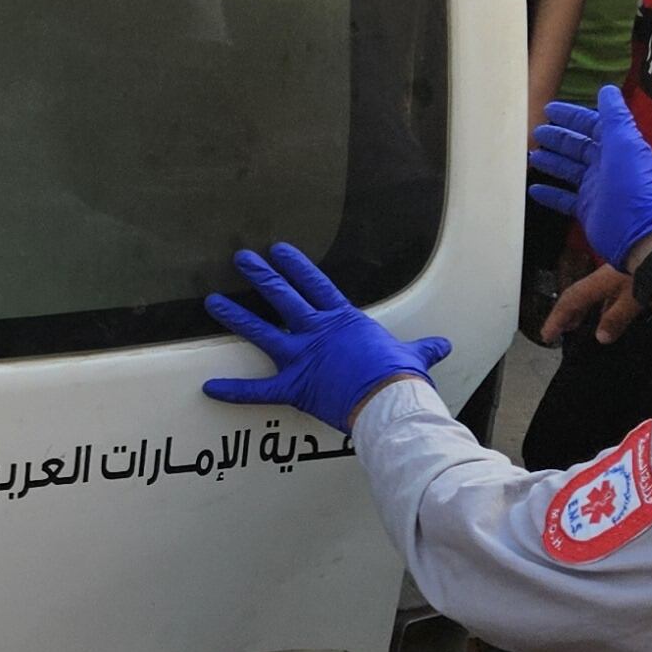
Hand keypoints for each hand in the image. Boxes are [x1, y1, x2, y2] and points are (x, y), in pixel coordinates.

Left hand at [202, 242, 450, 430]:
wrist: (391, 401)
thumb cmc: (402, 378)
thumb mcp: (414, 356)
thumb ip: (422, 348)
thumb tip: (442, 346)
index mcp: (343, 321)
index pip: (315, 284)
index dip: (296, 266)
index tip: (279, 250)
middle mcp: (317, 332)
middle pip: (283, 297)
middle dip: (261, 275)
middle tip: (242, 258)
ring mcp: (302, 358)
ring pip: (261, 331)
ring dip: (236, 316)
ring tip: (213, 301)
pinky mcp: (294, 386)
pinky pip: (258, 390)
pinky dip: (234, 390)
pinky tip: (209, 387)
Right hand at [528, 87, 651, 267]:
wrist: (638, 230)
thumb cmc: (630, 182)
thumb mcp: (624, 142)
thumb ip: (614, 116)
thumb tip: (607, 89)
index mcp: (616, 147)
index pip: (592, 125)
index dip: (572, 116)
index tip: (549, 109)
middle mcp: (606, 165)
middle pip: (578, 146)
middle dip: (558, 137)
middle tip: (535, 131)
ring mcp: (595, 188)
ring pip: (568, 170)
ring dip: (551, 161)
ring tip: (529, 155)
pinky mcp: (586, 209)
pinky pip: (563, 198)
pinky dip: (549, 193)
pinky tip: (532, 188)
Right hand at [544, 260, 648, 346]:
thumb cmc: (648, 271)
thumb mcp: (632, 299)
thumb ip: (616, 318)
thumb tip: (601, 337)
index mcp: (598, 283)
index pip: (570, 301)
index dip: (556, 319)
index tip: (546, 335)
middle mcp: (602, 278)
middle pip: (577, 296)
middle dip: (566, 314)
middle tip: (560, 330)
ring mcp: (615, 275)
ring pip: (592, 295)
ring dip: (583, 310)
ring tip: (579, 324)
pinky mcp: (628, 274)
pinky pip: (607, 293)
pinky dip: (601, 306)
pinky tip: (607, 314)